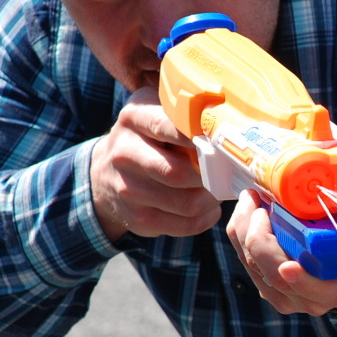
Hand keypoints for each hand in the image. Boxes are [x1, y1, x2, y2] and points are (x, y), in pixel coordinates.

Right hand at [90, 88, 221, 241]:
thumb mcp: (156, 112)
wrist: (105, 174)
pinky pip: (186, 225)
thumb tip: (231, 119)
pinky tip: (209, 207)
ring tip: (220, 190)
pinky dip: (206, 218)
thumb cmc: (148, 139)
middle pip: (179, 172)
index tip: (222, 143)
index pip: (167, 126)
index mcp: (134, 118)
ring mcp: (128, 189)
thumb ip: (185, 112)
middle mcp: (125, 153)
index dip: (199, 137)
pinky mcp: (138, 218)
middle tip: (228, 173)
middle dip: (211, 176)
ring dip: (212, 200)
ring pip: (187, 203)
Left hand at [226, 190, 336, 315]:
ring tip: (251, 199)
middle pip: (272, 276)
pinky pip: (245, 262)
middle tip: (258, 203)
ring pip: (252, 267)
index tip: (288, 267)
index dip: (301, 281)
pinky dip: (241, 235)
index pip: (314, 291)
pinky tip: (249, 211)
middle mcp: (309, 300)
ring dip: (244, 230)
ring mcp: (285, 297)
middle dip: (258, 237)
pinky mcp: (266, 287)